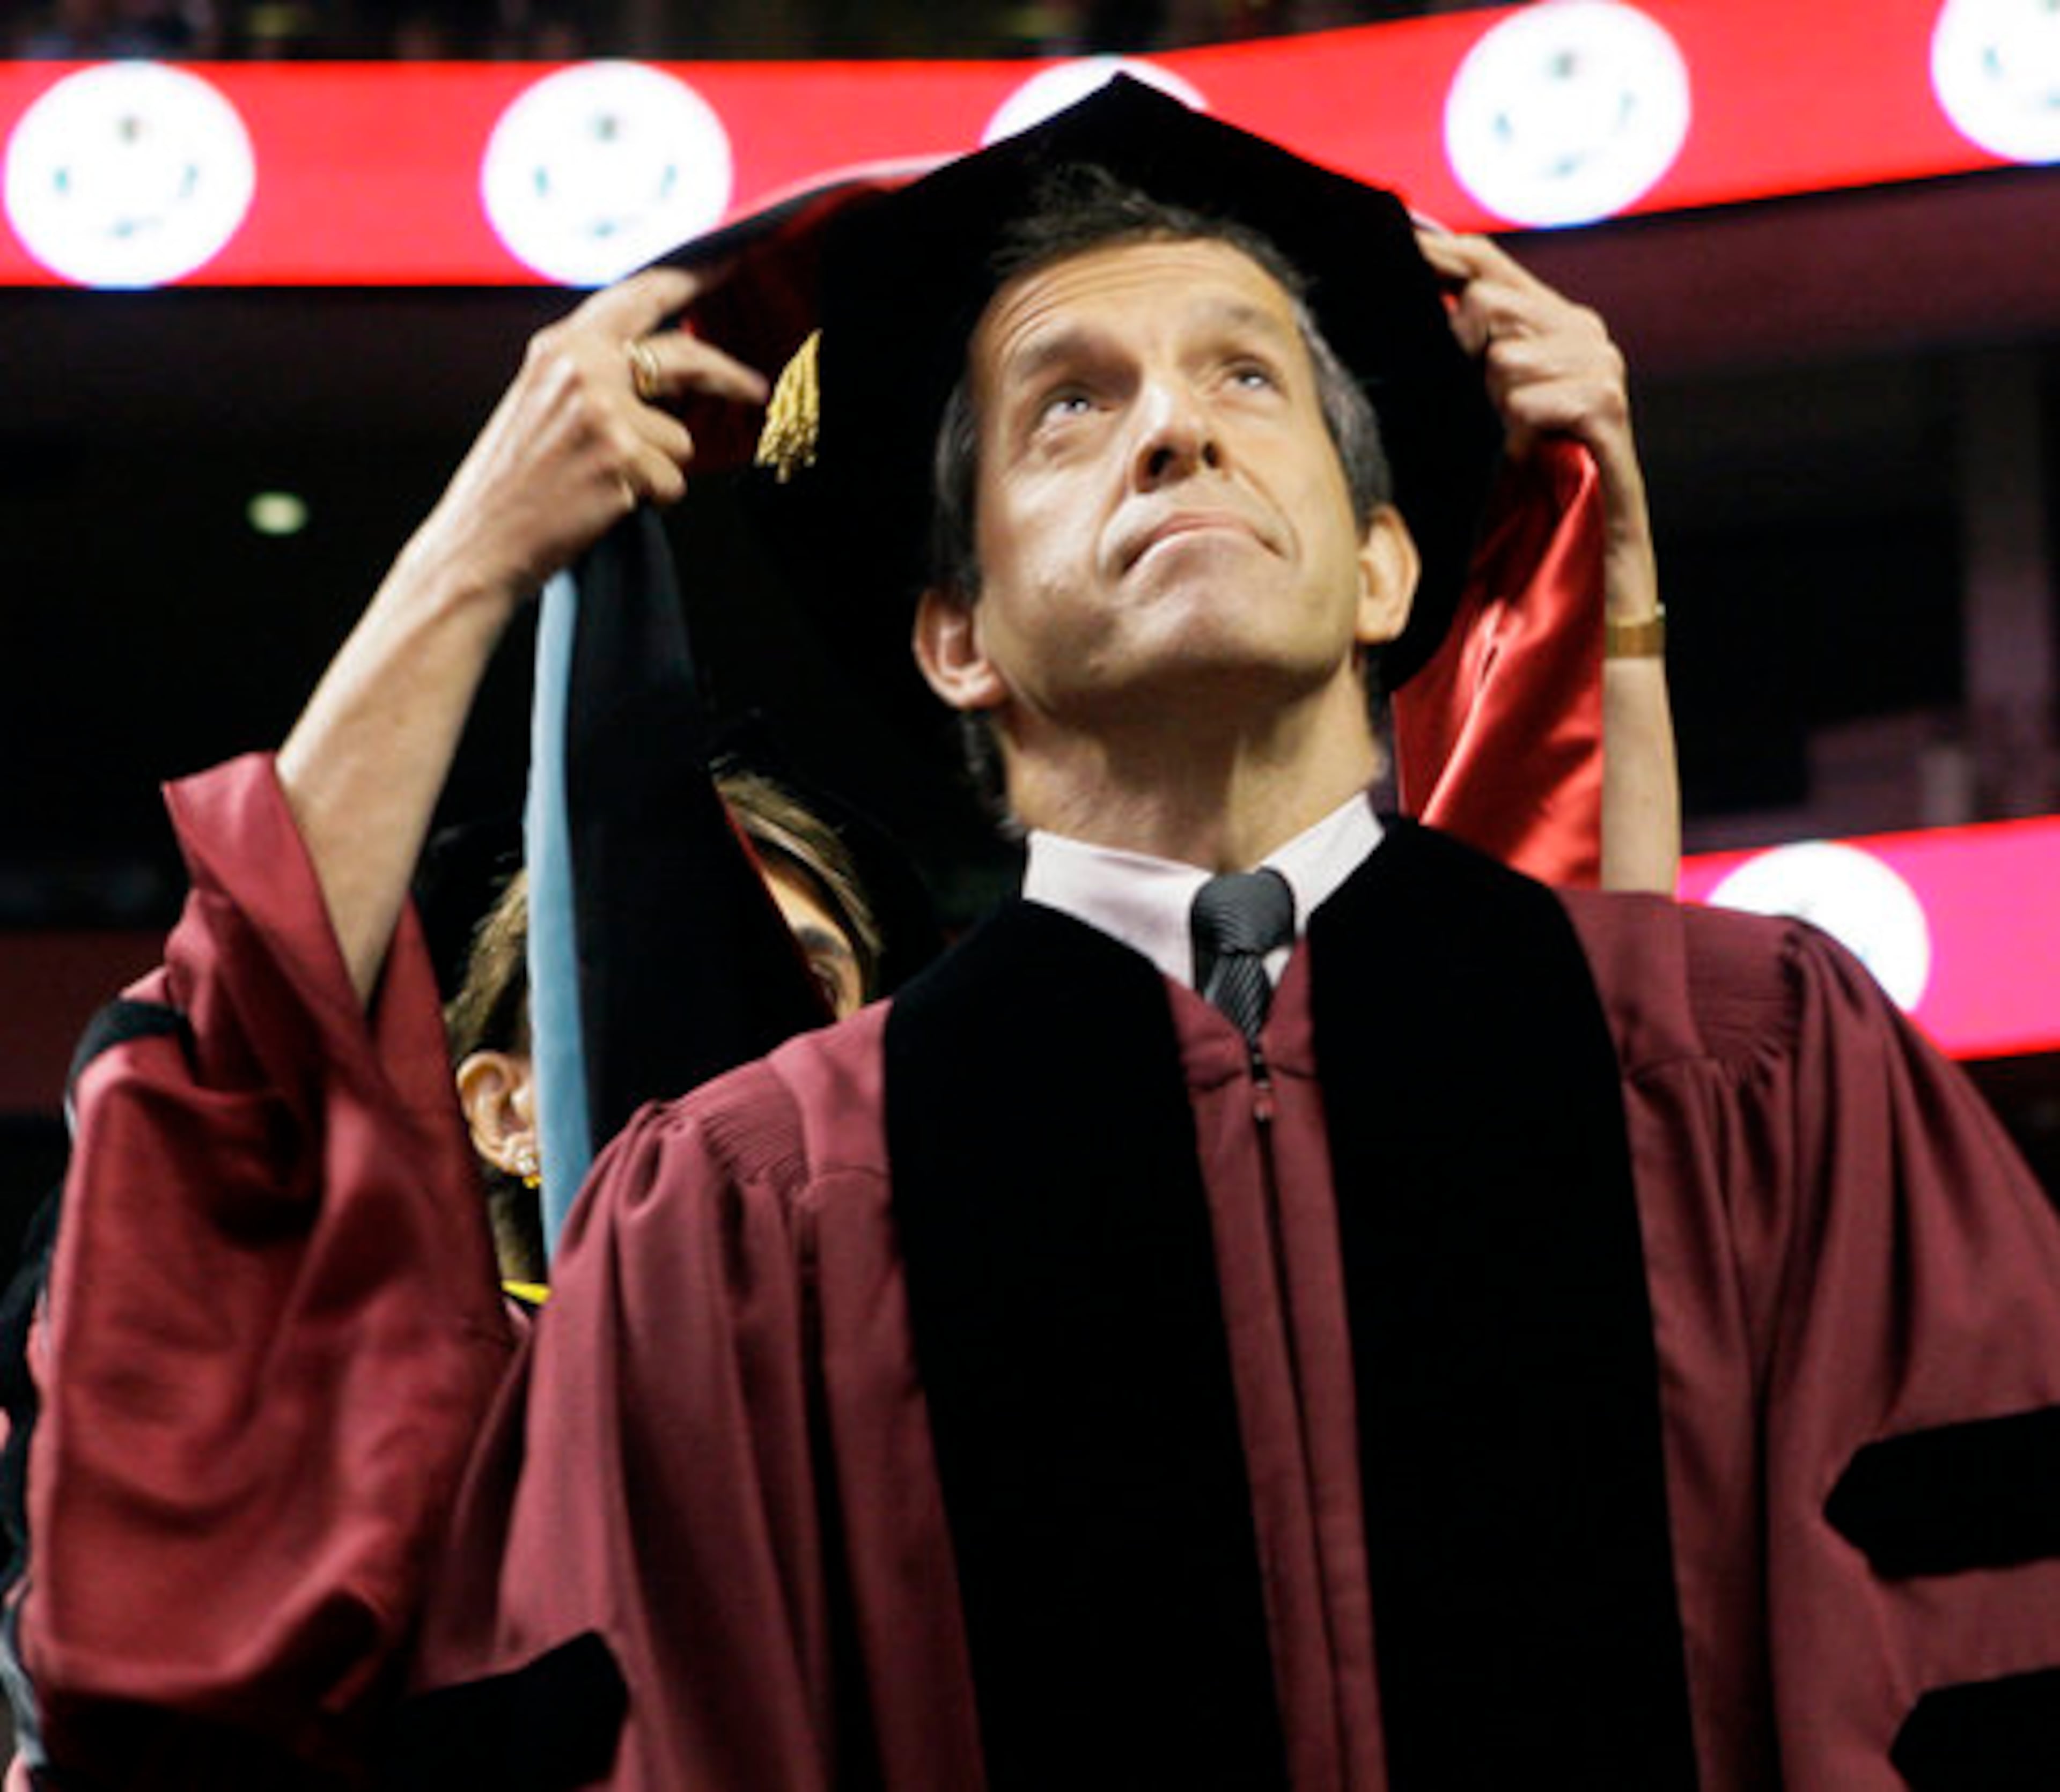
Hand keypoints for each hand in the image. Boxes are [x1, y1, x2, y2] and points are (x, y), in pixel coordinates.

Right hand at [407, 266, 770, 611]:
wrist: (478, 543)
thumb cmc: (515, 483)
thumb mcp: (542, 402)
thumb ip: (598, 372)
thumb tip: (673, 362)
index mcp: (560, 347)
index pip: (640, 295)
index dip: (693, 278)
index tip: (730, 261)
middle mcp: (583, 369)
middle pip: (684, 357)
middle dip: (727, 375)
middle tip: (754, 388)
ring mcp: (605, 415)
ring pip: (680, 438)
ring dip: (658, 466)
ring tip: (603, 483)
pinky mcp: (624, 462)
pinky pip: (673, 482)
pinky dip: (651, 499)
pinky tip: (605, 504)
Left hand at [1416, 228, 1634, 477]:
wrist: (1592, 522)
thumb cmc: (1533, 455)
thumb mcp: (1491, 390)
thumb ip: (1470, 341)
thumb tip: (1422, 294)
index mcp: (1552, 315)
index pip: (1487, 262)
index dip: (1439, 251)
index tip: (1401, 242)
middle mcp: (1581, 327)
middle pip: (1486, 302)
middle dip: (1471, 353)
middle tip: (1492, 401)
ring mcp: (1599, 361)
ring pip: (1503, 359)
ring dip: (1499, 405)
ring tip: (1520, 429)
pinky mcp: (1605, 402)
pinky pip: (1526, 402)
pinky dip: (1521, 431)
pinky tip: (1535, 446)